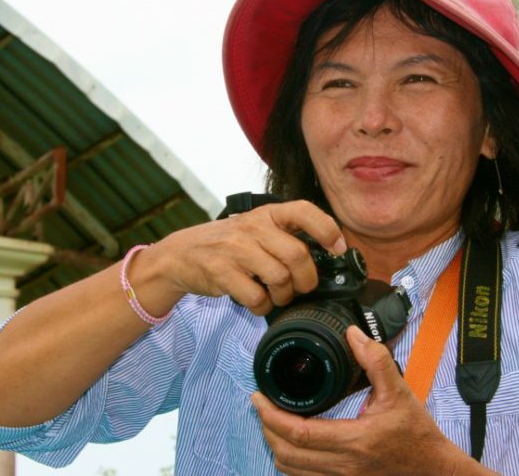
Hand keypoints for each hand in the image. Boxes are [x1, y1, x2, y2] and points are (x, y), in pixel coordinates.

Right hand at [145, 200, 344, 315]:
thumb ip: (284, 237)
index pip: (304, 211)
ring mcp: (236, 249)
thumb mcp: (255, 229)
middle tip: (301, 288)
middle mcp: (253, 227)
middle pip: (297, 256)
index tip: (338, 248)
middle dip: (306, 280)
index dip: (327, 229)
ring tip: (275, 296)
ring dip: (284, 296)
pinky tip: (257, 302)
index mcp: (266, 214)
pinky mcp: (222, 272)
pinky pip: (257, 297)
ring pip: (280, 279)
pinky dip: (262, 307)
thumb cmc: (228, 244)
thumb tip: (325, 258)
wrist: (181, 254)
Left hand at [252, 327, 492, 475]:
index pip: (299, 432)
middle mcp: (344, 466)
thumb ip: (376, 360)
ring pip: (291, 470)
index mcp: (355, 440)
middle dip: (266, 428)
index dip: (271, 415)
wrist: (433, 470)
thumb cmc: (417, 434)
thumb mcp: (400, 392)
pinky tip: (291, 442)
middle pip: (286, 454)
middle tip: (261, 405)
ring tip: (272, 421)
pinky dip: (290, 460)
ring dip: (275, 445)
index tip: (258, 397)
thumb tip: (353, 334)